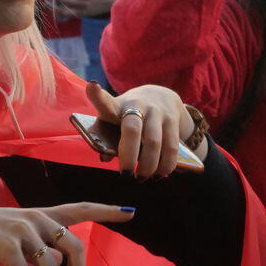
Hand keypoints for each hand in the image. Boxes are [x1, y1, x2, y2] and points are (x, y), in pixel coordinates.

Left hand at [86, 80, 200, 177]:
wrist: (160, 96)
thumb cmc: (129, 115)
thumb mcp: (116, 120)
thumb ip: (107, 138)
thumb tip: (105, 158)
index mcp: (117, 105)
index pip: (105, 100)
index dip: (97, 95)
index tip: (92, 87)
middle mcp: (137, 105)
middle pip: (132, 129)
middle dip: (129, 155)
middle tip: (125, 175)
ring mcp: (156, 111)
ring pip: (154, 142)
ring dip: (148, 165)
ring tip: (142, 178)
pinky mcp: (173, 119)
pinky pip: (171, 146)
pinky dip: (166, 164)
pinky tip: (160, 173)